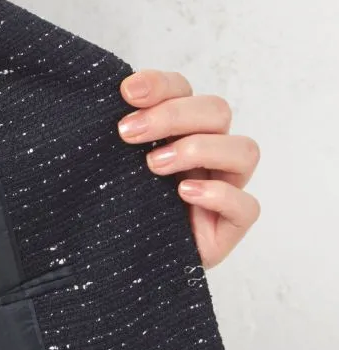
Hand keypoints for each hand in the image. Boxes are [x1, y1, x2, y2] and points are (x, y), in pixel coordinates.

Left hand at [117, 70, 260, 269]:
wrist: (122, 264)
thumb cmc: (120, 209)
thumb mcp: (112, 168)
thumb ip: (119, 138)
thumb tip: (104, 102)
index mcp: (180, 130)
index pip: (184, 91)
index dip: (161, 85)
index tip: (126, 93)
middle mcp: (209, 153)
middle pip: (217, 111)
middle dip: (172, 116)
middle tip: (128, 134)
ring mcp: (225, 187)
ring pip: (244, 150)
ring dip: (199, 149)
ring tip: (154, 166)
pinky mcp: (231, 225)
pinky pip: (246, 205)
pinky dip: (218, 194)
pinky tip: (184, 194)